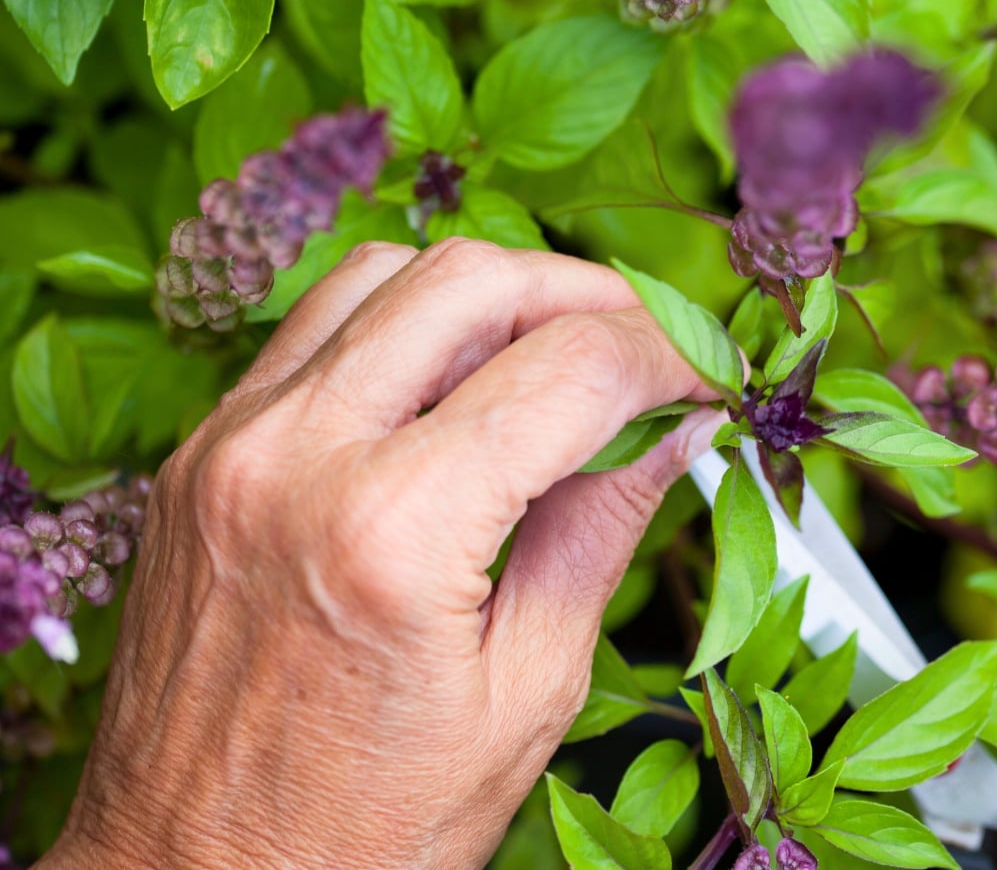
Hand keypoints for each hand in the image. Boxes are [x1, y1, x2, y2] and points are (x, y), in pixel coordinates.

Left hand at [40, 239, 722, 866]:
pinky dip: (402, 326)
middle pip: (473, 280)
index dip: (668, 356)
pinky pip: (312, 330)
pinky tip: (453, 384)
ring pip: (384, 273)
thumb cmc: (360, 829)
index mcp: (391, 533)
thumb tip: (672, 428)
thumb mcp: (528, 690)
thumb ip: (602, 528)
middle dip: (589, 297)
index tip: (708, 378)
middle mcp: (292, 460)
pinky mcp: (198, 457)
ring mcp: (228, 447)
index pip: (570, 369)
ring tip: (556, 355)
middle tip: (650, 351)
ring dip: (491, 294)